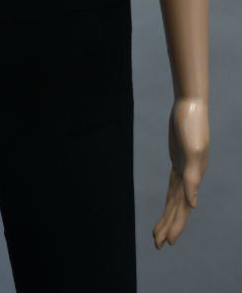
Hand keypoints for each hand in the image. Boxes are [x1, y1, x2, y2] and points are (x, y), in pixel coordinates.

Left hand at [152, 96, 208, 248]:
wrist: (189, 105)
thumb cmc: (192, 126)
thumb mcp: (193, 152)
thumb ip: (193, 179)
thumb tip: (192, 206)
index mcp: (194, 177)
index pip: (183, 208)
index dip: (176, 225)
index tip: (167, 242)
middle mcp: (190, 176)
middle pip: (178, 208)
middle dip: (169, 227)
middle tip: (158, 246)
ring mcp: (184, 169)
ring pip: (175, 199)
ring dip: (167, 216)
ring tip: (157, 233)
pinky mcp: (178, 160)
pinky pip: (173, 185)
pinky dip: (170, 198)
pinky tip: (168, 206)